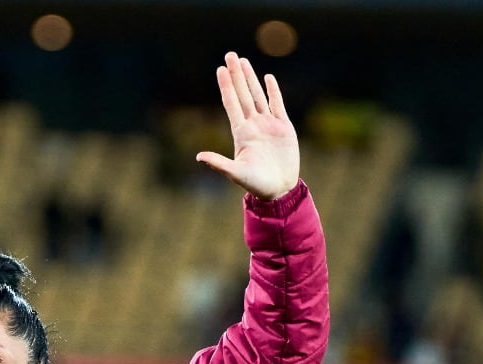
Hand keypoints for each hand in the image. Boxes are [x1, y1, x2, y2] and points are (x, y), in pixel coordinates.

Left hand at [196, 52, 299, 200]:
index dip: (226, 87)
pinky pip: (277, 104)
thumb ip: (219, 164)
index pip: (231, 104)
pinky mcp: (283, 127)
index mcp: (241, 133)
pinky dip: (273, 91)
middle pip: (243, 94)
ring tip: (243, 61)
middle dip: (236, 75)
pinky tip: (267, 77)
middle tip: (230, 55)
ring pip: (258, 95)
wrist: (280, 189)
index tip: (220, 69)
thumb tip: (198, 157)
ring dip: (251, 78)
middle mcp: (253, 125)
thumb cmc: (256, 184)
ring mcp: (268, 124)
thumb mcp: (236, 174)